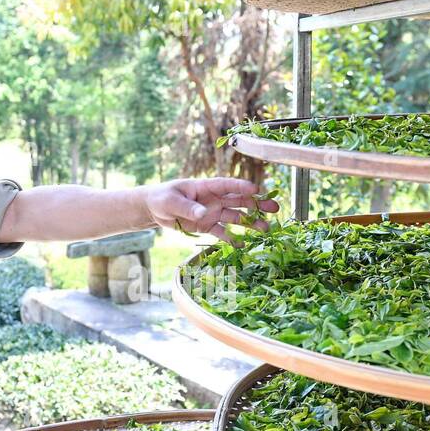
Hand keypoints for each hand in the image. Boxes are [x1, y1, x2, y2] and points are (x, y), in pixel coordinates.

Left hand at [142, 177, 279, 243]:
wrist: (154, 209)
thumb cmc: (162, 198)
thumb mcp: (172, 202)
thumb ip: (188, 207)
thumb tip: (204, 214)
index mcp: (206, 187)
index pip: (227, 185)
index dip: (242, 187)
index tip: (257, 190)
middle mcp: (214, 199)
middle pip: (239, 200)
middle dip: (257, 204)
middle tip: (274, 208)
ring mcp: (213, 213)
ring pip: (236, 217)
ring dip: (251, 222)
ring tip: (266, 229)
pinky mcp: (208, 226)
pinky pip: (223, 233)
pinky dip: (232, 239)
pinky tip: (244, 245)